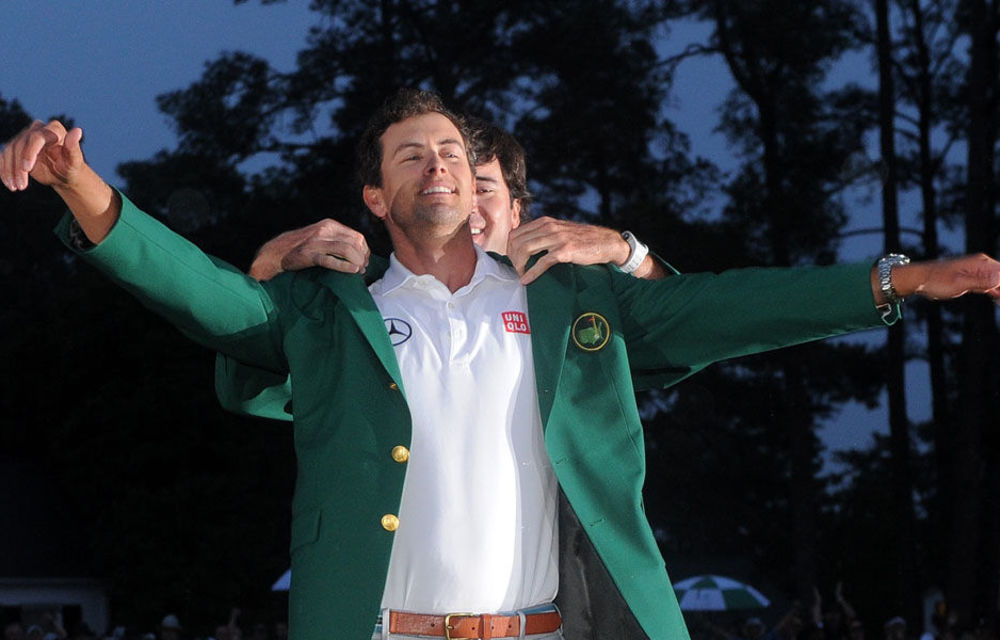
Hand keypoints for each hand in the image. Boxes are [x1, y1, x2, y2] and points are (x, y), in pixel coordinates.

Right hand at [0, 120, 85, 191]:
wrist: (63, 174)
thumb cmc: (71, 167)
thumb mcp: (74, 161)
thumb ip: (74, 147)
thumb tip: (78, 130)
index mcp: (53, 130)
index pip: (36, 138)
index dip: (29, 153)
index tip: (27, 169)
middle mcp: (37, 129)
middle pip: (20, 145)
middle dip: (18, 167)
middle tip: (21, 186)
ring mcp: (25, 137)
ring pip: (10, 151)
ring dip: (10, 171)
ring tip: (15, 187)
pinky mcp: (15, 147)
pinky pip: (4, 156)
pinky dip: (4, 170)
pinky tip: (8, 183)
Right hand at [248, 219, 370, 280]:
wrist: (276, 252)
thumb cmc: (301, 247)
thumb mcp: (320, 236)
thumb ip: (337, 240)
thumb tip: (358, 252)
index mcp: (329, 225)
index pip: (356, 236)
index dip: (365, 250)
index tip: (365, 260)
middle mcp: (325, 230)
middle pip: (355, 242)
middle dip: (363, 256)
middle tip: (363, 268)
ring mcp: (317, 242)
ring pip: (346, 249)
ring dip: (357, 261)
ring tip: (359, 271)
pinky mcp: (309, 254)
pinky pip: (331, 260)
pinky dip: (345, 266)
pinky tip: (352, 271)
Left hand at [506, 217, 630, 283]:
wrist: (605, 243)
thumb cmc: (582, 240)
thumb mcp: (560, 231)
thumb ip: (544, 235)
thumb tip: (525, 246)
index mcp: (545, 222)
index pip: (515, 233)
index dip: (510, 249)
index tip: (513, 261)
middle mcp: (549, 227)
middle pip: (517, 242)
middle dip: (512, 258)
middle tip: (517, 270)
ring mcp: (557, 238)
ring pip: (525, 250)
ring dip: (519, 265)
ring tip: (521, 275)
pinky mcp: (564, 251)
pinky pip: (542, 262)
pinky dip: (531, 273)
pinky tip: (527, 280)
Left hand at [889, 254, 999, 301]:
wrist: (918, 279)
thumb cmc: (936, 280)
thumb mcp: (959, 283)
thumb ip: (981, 281)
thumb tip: (999, 278)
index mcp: (982, 263)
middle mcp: (982, 265)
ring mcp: (977, 272)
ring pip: (998, 282)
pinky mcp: (971, 279)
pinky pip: (989, 285)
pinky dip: (995, 292)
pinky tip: (998, 300)